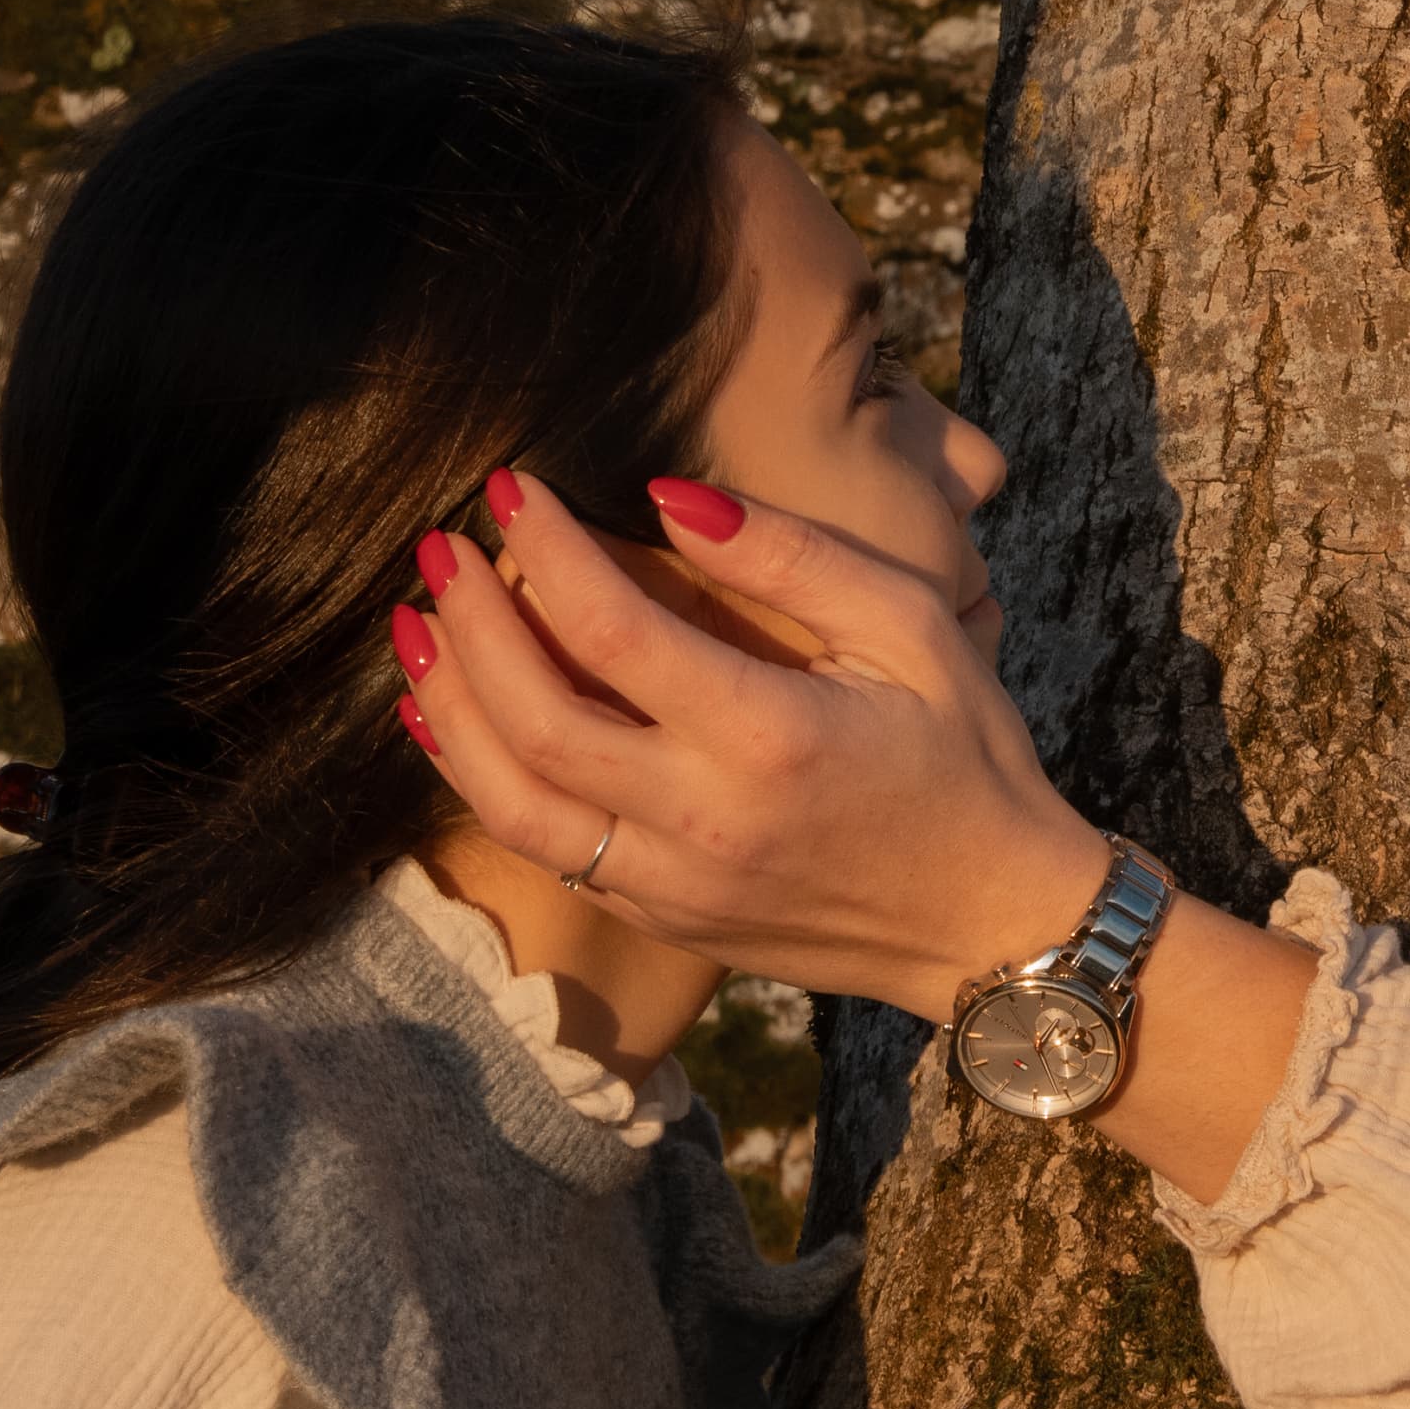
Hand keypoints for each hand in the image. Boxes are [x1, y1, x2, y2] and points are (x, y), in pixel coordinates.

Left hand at [397, 469, 1108, 1014]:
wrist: (992, 922)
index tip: (513, 487)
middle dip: (470, 621)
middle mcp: (707, 819)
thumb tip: (668, 499)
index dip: (548, 549)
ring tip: (416, 629)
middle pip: (534, 717)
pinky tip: (451, 722)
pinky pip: (542, 848)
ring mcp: (676, 883)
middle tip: (439, 548)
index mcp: (770, 736)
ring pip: (511, 799)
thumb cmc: (966, 758)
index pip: (613, 630)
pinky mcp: (665, 918)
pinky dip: (478, 780)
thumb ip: (794, 558)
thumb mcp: (914, 630)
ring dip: (446, 708)